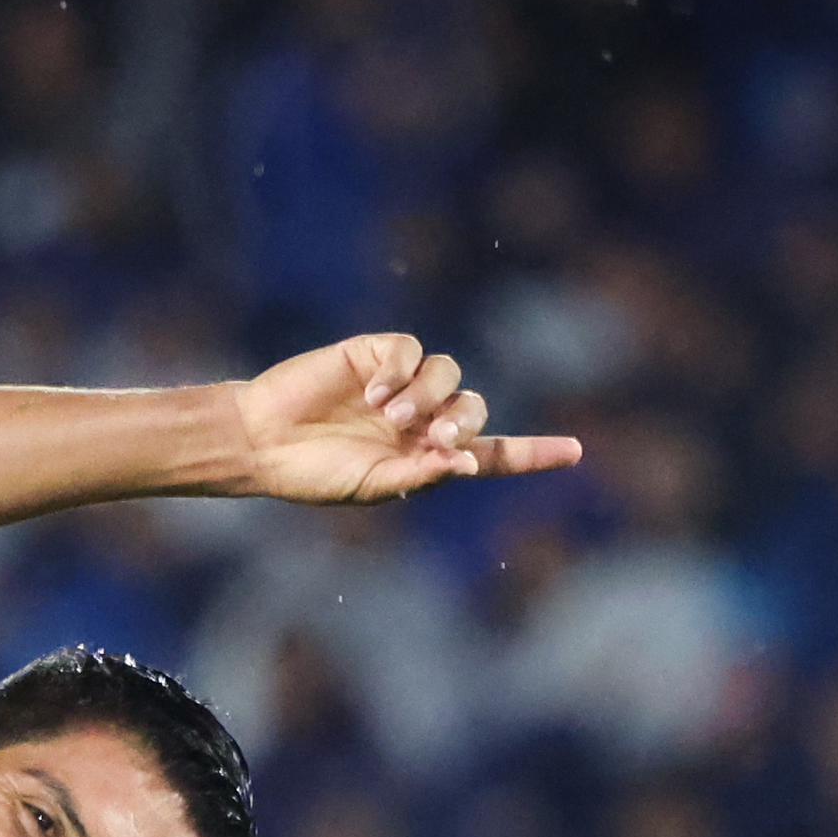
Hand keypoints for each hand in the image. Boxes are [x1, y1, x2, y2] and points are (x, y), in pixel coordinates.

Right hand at [232, 334, 581, 506]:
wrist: (262, 442)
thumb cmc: (313, 475)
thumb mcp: (371, 487)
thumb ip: (419, 476)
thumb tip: (467, 463)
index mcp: (426, 458)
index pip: (492, 453)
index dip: (533, 452)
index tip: (575, 451)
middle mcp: (421, 419)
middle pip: (473, 407)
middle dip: (462, 422)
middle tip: (436, 438)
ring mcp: (401, 385)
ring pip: (448, 373)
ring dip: (427, 396)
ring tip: (387, 417)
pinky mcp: (375, 354)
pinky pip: (411, 350)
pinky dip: (400, 370)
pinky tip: (372, 391)